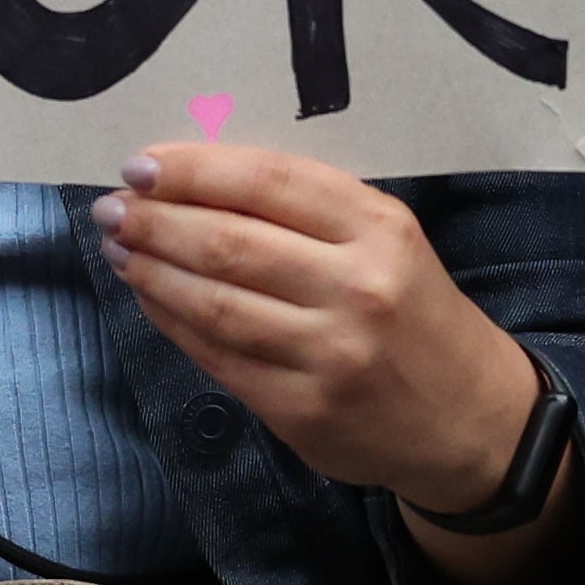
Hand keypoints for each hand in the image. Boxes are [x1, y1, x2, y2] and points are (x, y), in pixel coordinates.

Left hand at [96, 142, 543, 524]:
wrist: (471, 420)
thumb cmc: (414, 312)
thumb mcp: (387, 241)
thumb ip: (308, 211)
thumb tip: (194, 179)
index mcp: (380, 229)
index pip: (268, 182)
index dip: (194, 169)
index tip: (141, 164)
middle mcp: (357, 289)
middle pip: (230, 242)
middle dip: (156, 220)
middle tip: (112, 208)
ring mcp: (328, 355)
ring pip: (213, 302)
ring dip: (152, 270)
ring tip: (119, 247)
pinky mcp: (301, 411)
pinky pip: (217, 356)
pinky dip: (172, 323)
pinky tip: (150, 296)